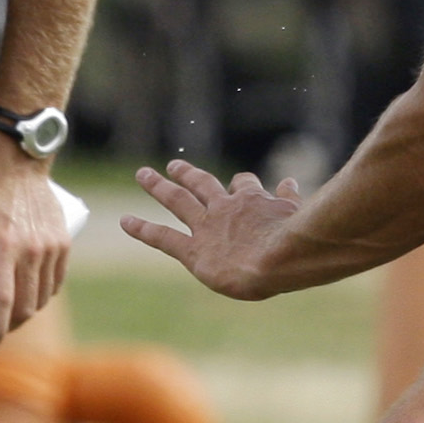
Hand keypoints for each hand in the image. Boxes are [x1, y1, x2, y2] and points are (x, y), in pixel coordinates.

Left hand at [0, 134, 70, 349]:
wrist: (15, 155)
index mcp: (1, 246)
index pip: (2, 301)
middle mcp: (30, 249)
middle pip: (27, 305)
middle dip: (11, 326)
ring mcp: (50, 245)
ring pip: (44, 295)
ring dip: (29, 312)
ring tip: (12, 317)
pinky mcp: (62, 239)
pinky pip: (57, 278)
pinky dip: (46, 293)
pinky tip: (34, 297)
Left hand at [125, 161, 302, 299]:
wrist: (281, 257)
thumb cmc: (298, 242)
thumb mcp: (298, 214)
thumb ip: (290, 201)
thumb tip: (291, 182)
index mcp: (254, 201)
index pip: (246, 186)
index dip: (244, 184)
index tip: (245, 183)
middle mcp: (227, 207)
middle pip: (203, 183)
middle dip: (187, 173)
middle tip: (174, 165)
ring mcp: (208, 226)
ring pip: (177, 200)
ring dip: (158, 186)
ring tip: (143, 175)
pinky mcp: (195, 250)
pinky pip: (162, 236)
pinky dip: (142, 228)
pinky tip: (125, 221)